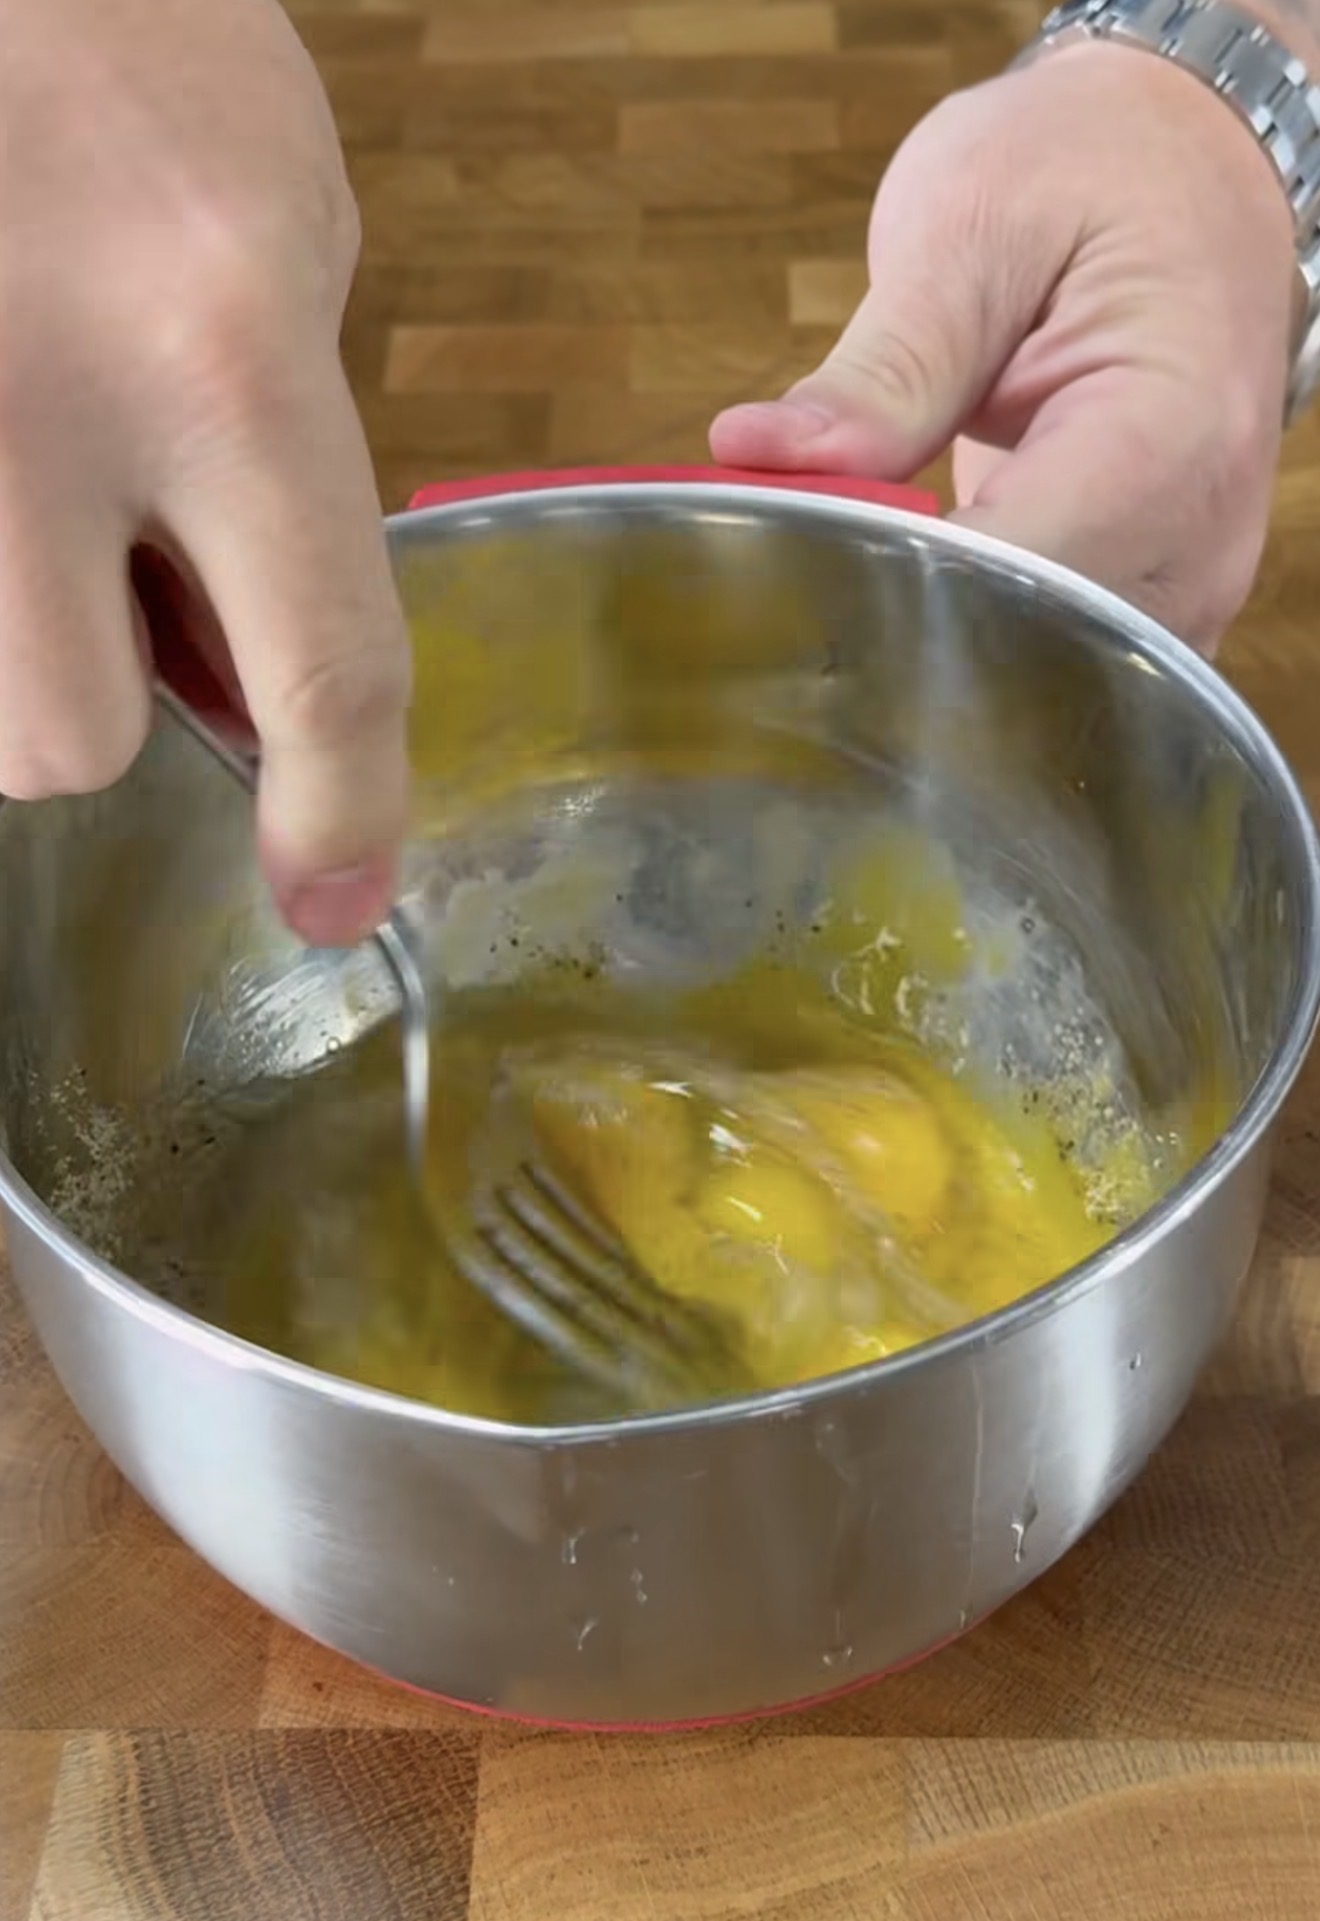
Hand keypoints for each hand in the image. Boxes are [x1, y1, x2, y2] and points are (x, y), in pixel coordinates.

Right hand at [0, 0, 409, 944]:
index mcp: (223, 347)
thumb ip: (278, 460)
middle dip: (102, 709)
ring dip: (11, 651)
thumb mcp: (284, 231)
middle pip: (60, 739)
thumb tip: (236, 653)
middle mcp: (35, 408)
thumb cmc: (135, 44)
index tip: (334, 895)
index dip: (338, 813)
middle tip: (114, 594)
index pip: (321, 666)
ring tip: (37, 499)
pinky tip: (6, 457)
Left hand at [711, 41, 1297, 651]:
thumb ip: (881, 370)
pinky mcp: (1151, 606)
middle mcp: (1196, 540)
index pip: (1011, 581)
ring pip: (1039, 679)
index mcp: (1161, 441)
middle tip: (791, 583)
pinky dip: (975, 644)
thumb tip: (761, 455)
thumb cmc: (1092, 171)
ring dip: (934, 650)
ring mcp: (1185, 588)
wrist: (1187, 166)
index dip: (889, 591)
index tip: (785, 566)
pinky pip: (1058, 665)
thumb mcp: (970, 230)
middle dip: (902, 632)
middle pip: (1029, 653)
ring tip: (845, 582)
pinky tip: (903, 598)